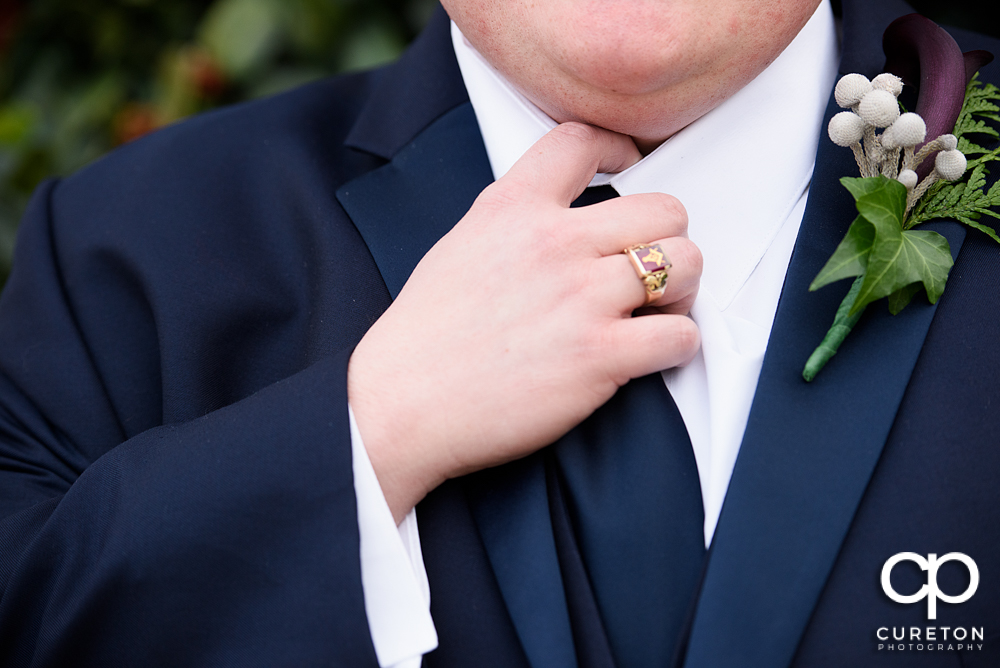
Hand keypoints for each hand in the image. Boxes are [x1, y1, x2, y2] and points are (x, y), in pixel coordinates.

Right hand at [348, 123, 701, 521]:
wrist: (403, 404)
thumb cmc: (425, 337)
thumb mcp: (460, 247)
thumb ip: (514, 222)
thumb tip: (559, 221)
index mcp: (512, 208)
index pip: (581, 141)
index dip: (618, 148)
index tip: (628, 168)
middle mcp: (554, 242)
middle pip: (664, 207)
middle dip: (667, 237)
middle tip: (648, 267)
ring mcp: (581, 298)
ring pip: (686, 263)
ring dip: (682, 289)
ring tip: (655, 310)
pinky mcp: (600, 355)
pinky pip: (681, 335)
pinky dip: (676, 344)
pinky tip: (649, 352)